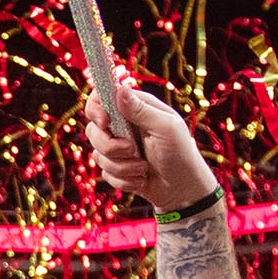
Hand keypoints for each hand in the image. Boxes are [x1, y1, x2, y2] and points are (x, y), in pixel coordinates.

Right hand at [83, 85, 217, 210]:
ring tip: (143, 169)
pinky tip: (141, 179)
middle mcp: (123, 126)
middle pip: (94, 129)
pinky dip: (123, 180)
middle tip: (132, 151)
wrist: (183, 189)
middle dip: (110, 146)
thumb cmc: (181, 154)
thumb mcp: (165, 128)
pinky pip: (105, 173)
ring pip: (98, 154)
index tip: (104, 123)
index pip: (102, 97)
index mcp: (136, 109)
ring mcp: (118, 147)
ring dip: (122, 166)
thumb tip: (120, 89)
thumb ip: (141, 110)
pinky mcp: (116, 168)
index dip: (96, 108)